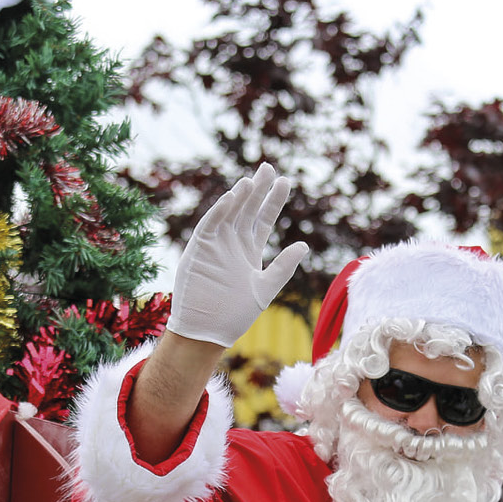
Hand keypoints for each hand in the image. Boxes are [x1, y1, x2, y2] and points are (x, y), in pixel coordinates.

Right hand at [166, 163, 309, 347]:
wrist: (206, 333)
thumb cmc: (235, 315)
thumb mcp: (265, 289)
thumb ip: (283, 267)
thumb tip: (304, 245)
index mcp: (249, 251)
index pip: (263, 219)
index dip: (273, 200)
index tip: (285, 181)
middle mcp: (232, 243)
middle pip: (247, 209)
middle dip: (258, 189)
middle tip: (269, 168)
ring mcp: (214, 244)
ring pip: (229, 213)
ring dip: (240, 196)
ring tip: (253, 180)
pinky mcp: (198, 249)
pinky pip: (209, 225)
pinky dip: (220, 211)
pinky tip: (233, 197)